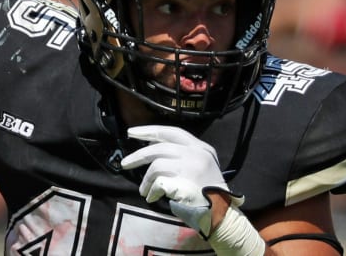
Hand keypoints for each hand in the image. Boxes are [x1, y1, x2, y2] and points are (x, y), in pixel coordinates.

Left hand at [120, 125, 240, 236]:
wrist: (222, 215)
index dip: (149, 131)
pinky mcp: (183, 184)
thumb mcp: (202, 165)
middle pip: (159, 148)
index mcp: (201, 147)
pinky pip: (158, 183)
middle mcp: (197, 154)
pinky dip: (151, 190)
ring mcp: (190, 168)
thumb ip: (183, 155)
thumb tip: (151, 148)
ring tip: (144, 190)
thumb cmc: (208, 192)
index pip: (171, 132)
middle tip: (124, 163)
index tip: (131, 133)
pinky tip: (152, 197)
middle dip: (138, 156)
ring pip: (156, 165)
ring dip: (146, 180)